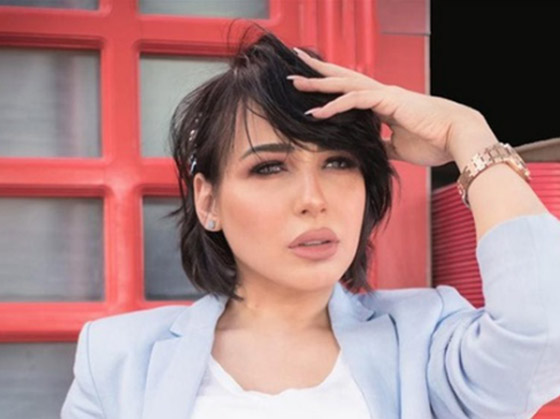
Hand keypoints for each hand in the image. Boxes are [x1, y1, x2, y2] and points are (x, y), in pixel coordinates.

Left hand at [288, 47, 495, 167]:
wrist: (459, 138)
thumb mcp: (399, 147)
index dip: (331, 85)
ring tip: (295, 81)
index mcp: (385, 102)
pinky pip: (356, 100)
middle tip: (295, 64)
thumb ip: (383, 143)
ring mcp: (386, 94)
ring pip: (346, 83)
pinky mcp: (390, 101)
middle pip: (344, 78)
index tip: (311, 84)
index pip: (351, 90)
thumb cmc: (435, 141)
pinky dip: (335, 105)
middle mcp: (383, 93)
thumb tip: (370, 149)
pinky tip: (317, 112)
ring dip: (319, 82)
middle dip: (319, 71)